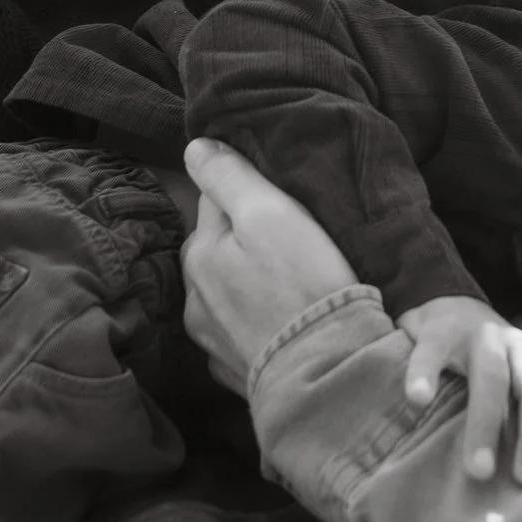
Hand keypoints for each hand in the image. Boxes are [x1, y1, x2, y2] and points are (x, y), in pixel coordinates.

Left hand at [180, 138, 358, 395]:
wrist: (327, 373)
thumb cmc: (303, 286)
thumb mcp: (271, 214)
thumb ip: (230, 177)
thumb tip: (194, 147)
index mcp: (200, 254)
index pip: (214, 202)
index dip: (248, 194)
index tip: (280, 200)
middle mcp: (194, 299)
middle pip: (217, 250)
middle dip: (243, 241)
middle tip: (291, 241)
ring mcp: (212, 341)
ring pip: (227, 293)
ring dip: (247, 284)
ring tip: (289, 284)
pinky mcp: (235, 372)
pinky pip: (241, 333)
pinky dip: (257, 323)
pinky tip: (284, 322)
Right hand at [398, 295, 521, 485]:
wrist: (444, 305)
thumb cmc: (492, 354)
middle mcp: (512, 346)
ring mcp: (475, 336)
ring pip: (489, 375)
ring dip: (486, 422)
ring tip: (477, 470)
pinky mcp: (435, 331)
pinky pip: (430, 351)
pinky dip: (424, 373)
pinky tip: (418, 399)